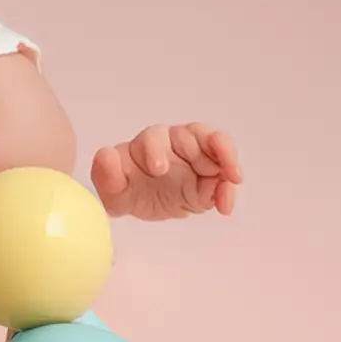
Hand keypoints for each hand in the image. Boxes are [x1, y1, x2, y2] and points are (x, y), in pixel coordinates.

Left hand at [91, 123, 241, 219]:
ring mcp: (197, 158)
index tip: (157, 170)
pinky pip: (223, 178)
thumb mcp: (110, 188)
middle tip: (211, 168)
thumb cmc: (125, 188)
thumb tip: (107, 155)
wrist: (141, 203)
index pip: (154, 138)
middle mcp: (176, 144)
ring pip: (217, 146)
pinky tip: (225, 207)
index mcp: (149, 143)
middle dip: (204, 149)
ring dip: (228, 158)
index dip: (156, 151)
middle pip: (195, 134)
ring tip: (234, 178)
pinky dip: (228, 190)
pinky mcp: (210, 179)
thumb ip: (106, 173)